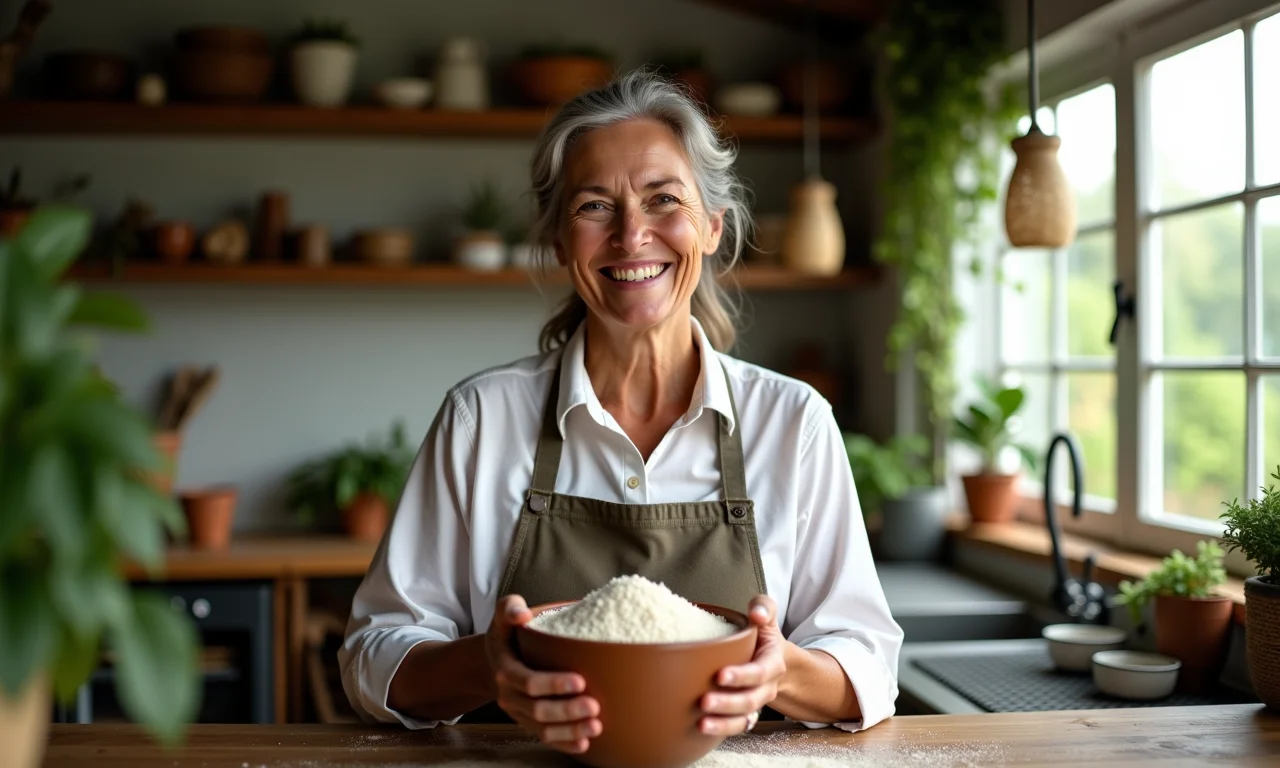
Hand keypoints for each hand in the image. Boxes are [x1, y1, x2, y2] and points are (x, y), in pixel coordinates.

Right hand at [485, 595, 601, 753]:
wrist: (494, 658)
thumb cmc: (507, 634)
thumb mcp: (503, 614)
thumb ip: (510, 608)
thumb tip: (522, 614)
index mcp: (506, 670)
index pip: (529, 682)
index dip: (554, 684)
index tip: (580, 680)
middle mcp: (510, 695)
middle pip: (538, 710)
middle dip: (567, 711)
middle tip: (595, 707)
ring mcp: (519, 712)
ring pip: (543, 729)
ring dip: (570, 731)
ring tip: (596, 727)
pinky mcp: (529, 722)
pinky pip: (545, 738)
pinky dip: (564, 744)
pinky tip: (583, 744)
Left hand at [699, 595, 785, 735]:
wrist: (777, 662)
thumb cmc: (765, 638)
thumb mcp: (768, 618)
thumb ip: (764, 607)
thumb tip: (757, 614)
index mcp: (772, 664)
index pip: (759, 672)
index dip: (741, 676)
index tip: (719, 675)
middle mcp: (766, 687)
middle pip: (751, 700)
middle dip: (728, 703)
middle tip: (704, 702)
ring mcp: (756, 703)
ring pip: (744, 719)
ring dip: (723, 724)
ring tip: (701, 723)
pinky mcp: (745, 713)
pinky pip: (737, 727)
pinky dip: (722, 730)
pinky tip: (702, 729)